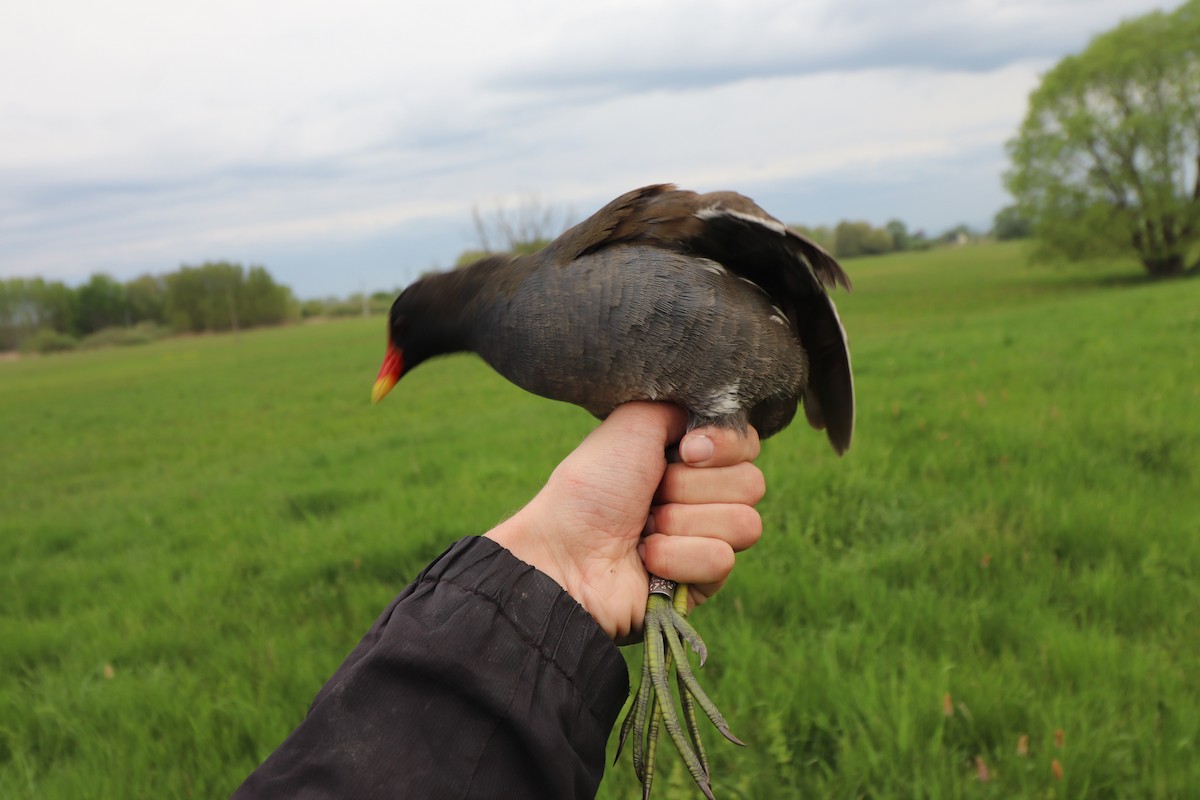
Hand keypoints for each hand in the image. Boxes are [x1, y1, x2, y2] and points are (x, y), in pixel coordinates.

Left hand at [485, 402, 763, 642]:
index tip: (685, 450)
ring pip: (744, 523)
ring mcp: (704, 540)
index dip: (724, 445)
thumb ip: (683, 405)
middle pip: (752, 484)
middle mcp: (702, 496)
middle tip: (652, 495)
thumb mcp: (633, 422)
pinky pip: (722, 560)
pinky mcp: (702, 582)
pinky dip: (679, 557)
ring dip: (684, 523)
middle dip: (693, 487)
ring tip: (644, 529)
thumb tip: (716, 412)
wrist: (564, 553)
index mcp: (689, 457)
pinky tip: (647, 559)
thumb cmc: (592, 488)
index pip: (748, 444)